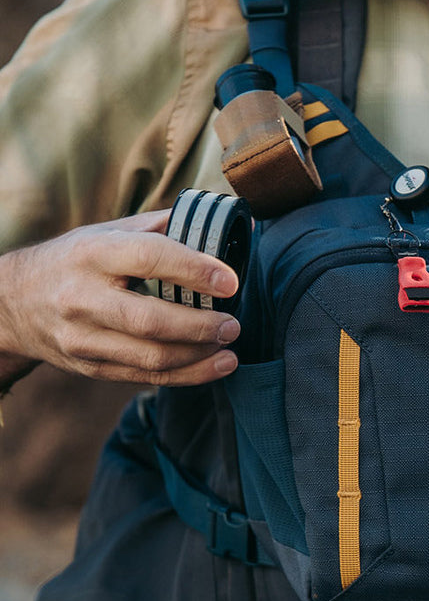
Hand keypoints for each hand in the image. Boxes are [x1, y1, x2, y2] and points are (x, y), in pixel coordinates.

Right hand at [0, 210, 240, 385]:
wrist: (13, 302)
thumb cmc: (77, 259)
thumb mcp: (110, 232)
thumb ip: (164, 227)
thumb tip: (226, 223)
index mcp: (93, 253)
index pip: (149, 257)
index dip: (194, 270)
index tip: (231, 281)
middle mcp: (82, 297)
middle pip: (150, 320)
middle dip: (201, 326)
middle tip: (234, 325)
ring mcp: (82, 337)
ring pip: (149, 357)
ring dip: (198, 357)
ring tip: (230, 347)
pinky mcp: (88, 366)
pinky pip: (143, 377)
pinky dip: (185, 375)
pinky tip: (214, 366)